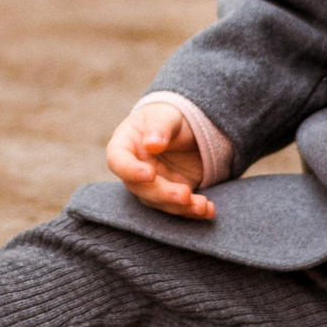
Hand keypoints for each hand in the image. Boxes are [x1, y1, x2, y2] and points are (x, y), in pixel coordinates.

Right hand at [104, 100, 214, 219]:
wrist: (186, 127)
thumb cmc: (168, 117)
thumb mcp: (165, 115)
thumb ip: (158, 127)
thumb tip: (152, 144)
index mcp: (124, 146)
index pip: (118, 162)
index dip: (130, 171)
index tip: (150, 174)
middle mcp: (134, 171)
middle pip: (141, 189)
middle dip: (164, 195)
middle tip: (184, 195)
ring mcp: (153, 185)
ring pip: (161, 203)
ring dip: (181, 207)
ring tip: (201, 206)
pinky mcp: (172, 194)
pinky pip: (180, 207)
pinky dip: (194, 210)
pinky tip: (208, 210)